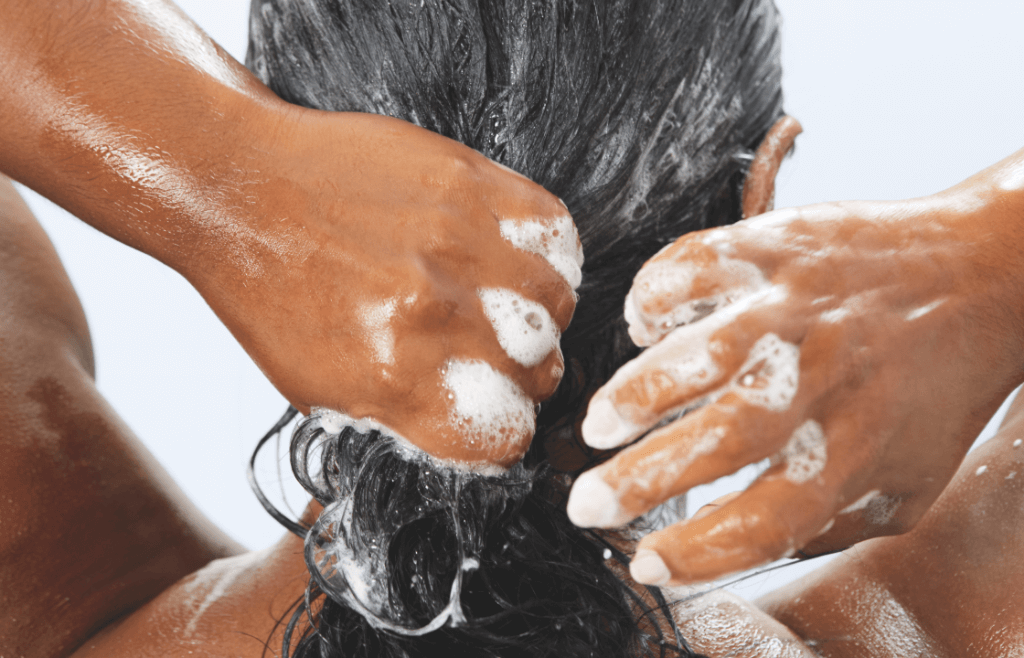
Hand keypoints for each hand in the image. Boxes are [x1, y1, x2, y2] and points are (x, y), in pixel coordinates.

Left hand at [190, 109, 578, 466]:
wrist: (234, 189)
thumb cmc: (268, 291)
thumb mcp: (316, 389)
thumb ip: (402, 418)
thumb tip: (466, 437)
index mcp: (394, 380)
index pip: (505, 438)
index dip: (503, 430)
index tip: (493, 411)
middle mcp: (435, 316)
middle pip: (542, 373)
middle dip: (525, 374)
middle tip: (494, 352)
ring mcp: (458, 244)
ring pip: (559, 305)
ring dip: (540, 313)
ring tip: (505, 301)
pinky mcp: (469, 183)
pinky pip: (555, 232)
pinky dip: (548, 251)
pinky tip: (514, 257)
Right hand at [566, 152, 1023, 583]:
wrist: (986, 272)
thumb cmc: (937, 385)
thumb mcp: (910, 480)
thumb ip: (830, 520)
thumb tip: (740, 545)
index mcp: (855, 450)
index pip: (761, 521)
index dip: (694, 551)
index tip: (646, 562)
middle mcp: (821, 380)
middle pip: (719, 442)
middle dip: (639, 481)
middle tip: (587, 503)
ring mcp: (796, 306)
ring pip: (700, 354)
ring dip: (636, 394)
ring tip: (598, 423)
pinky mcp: (776, 247)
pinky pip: (695, 266)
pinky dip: (653, 297)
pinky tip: (642, 326)